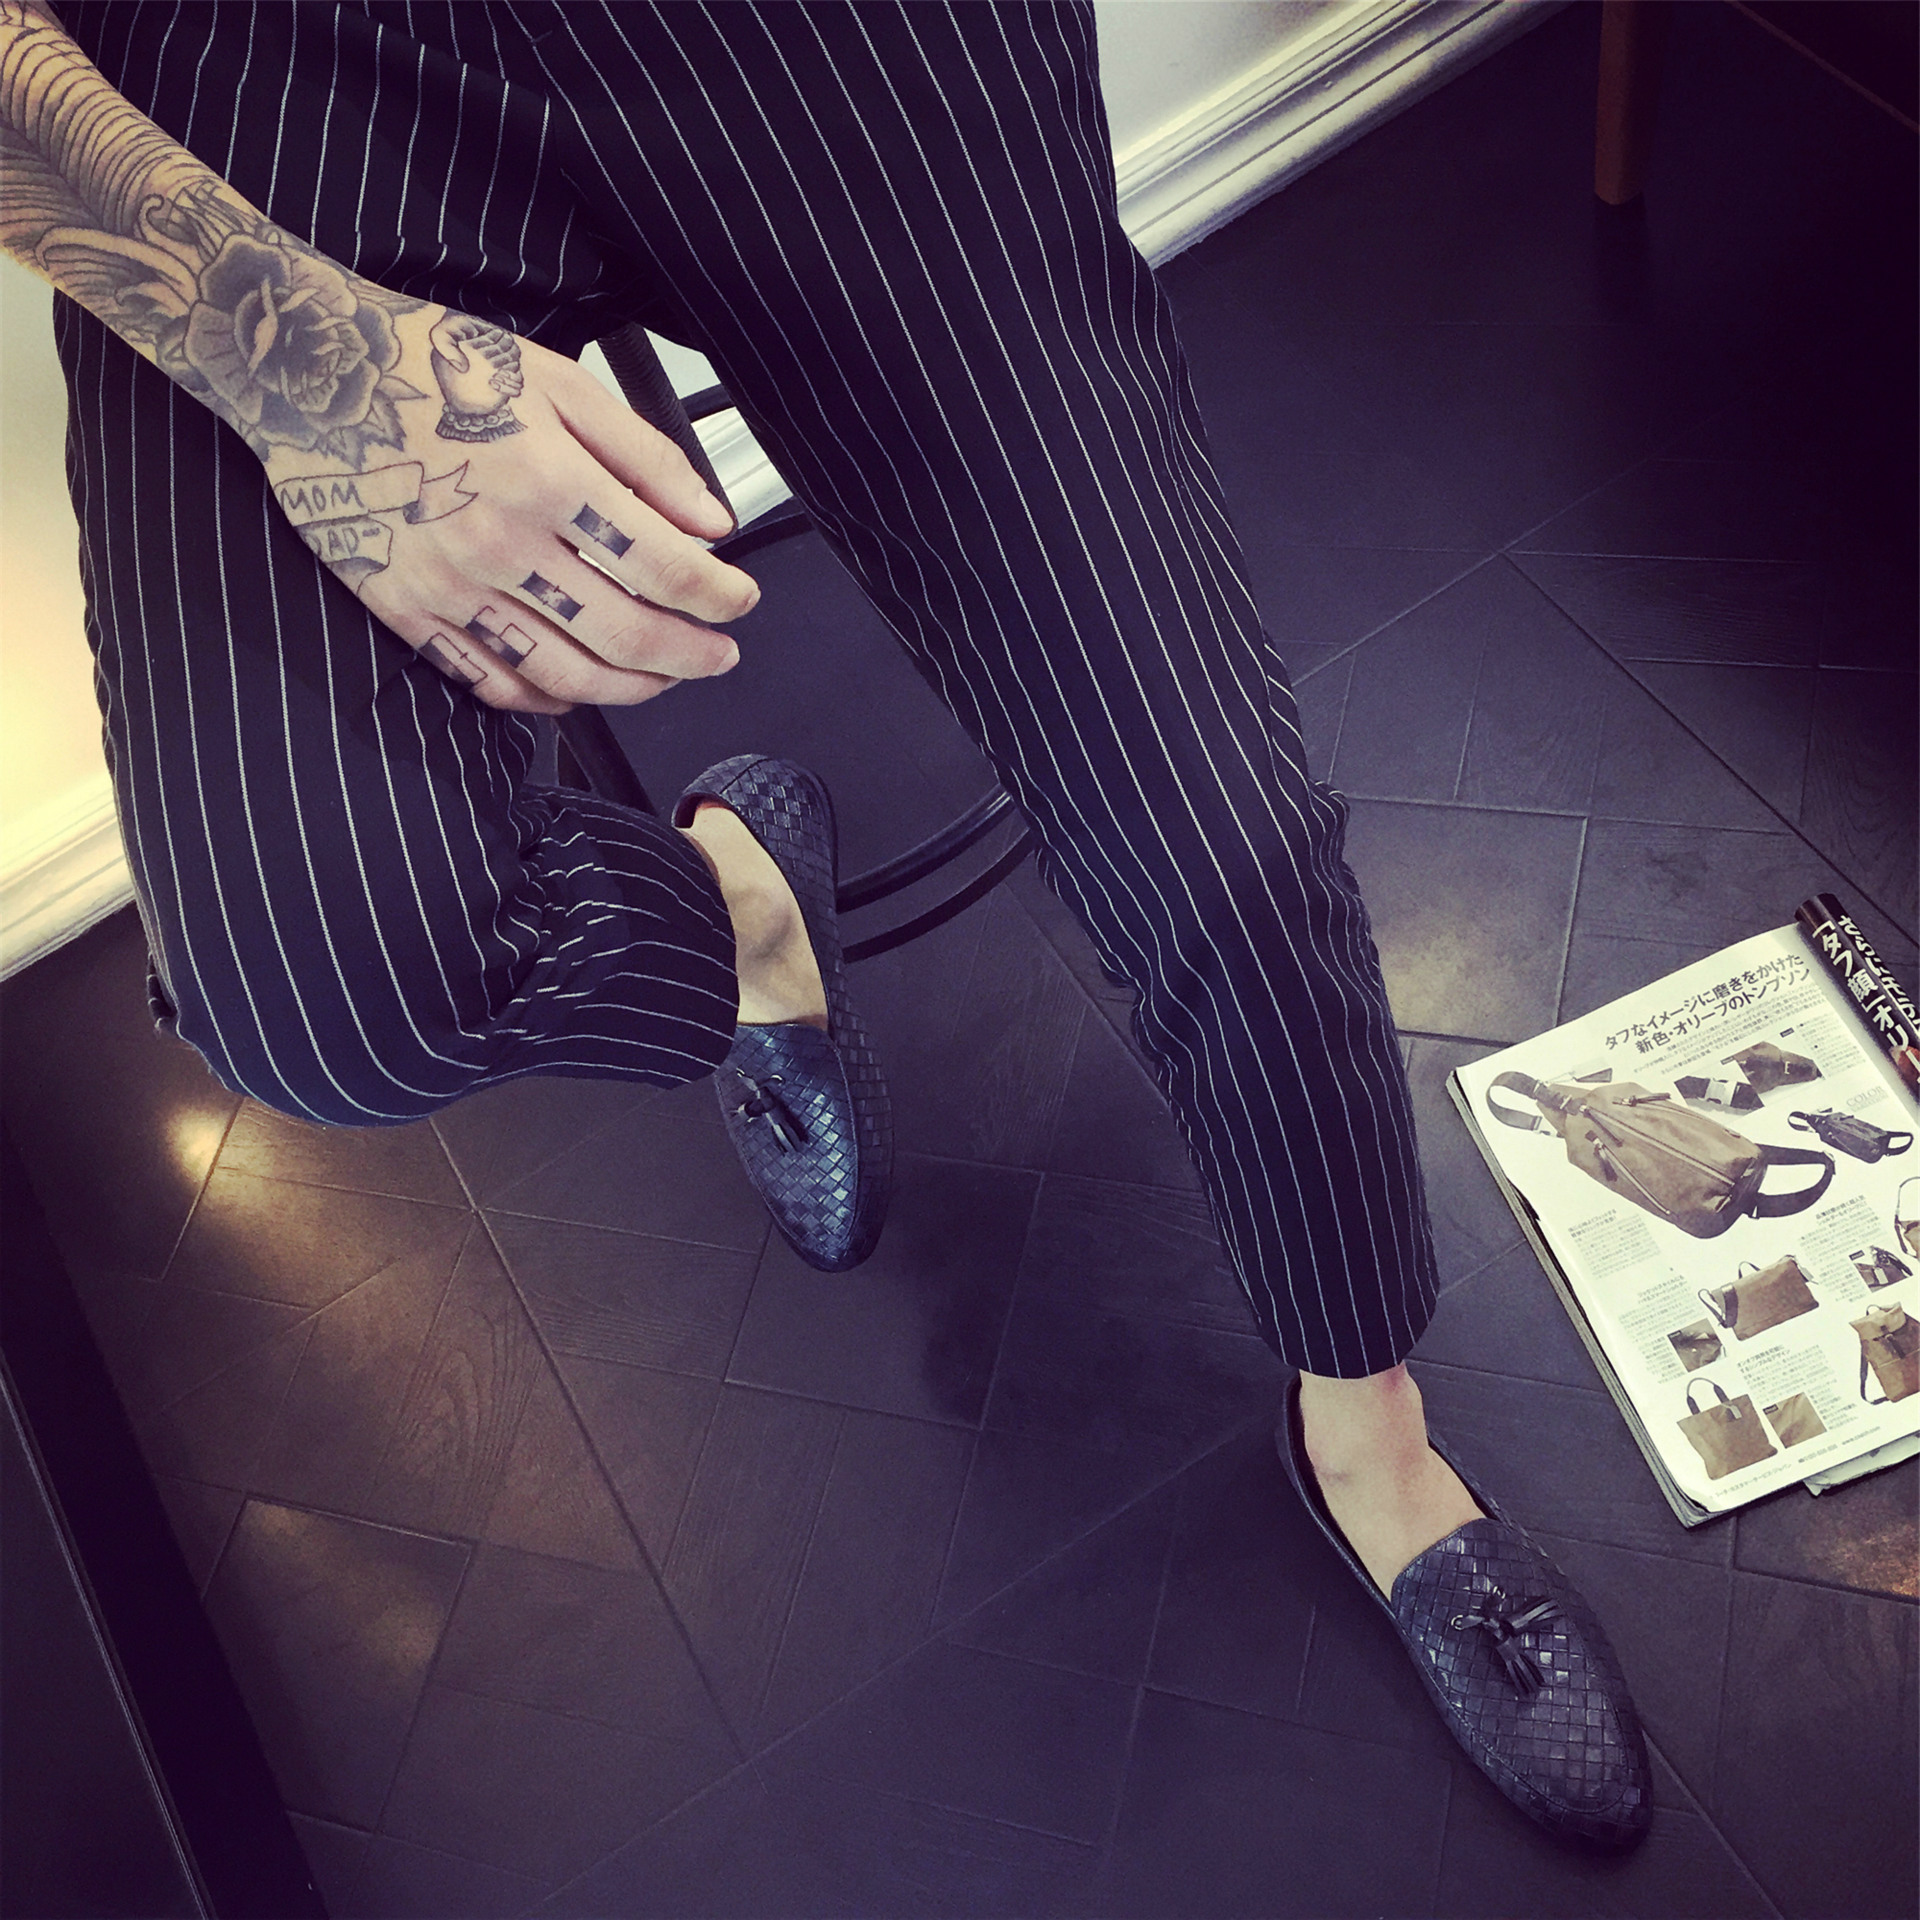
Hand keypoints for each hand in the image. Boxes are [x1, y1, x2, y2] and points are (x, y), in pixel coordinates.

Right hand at [250, 288, 754, 713]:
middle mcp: (501, 544)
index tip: (741, 600)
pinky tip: (581, 690)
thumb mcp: (559, 383)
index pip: (665, 567)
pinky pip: (493, 683)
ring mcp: (451, 587)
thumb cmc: (436, 365)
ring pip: (565, 675)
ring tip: (665, 677)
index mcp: (548, 480)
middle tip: (721, 654)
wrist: (310, 371)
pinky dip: (550, 701)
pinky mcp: (407, 613)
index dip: (719, 595)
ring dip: (631, 688)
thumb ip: (646, 457)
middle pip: (625, 634)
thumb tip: (713, 523)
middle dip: (691, 655)